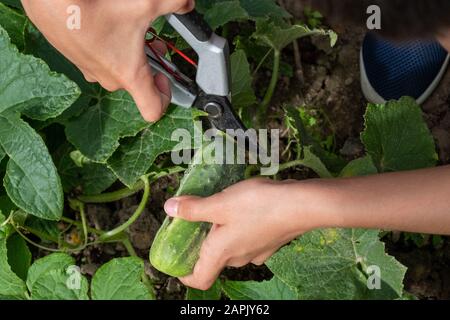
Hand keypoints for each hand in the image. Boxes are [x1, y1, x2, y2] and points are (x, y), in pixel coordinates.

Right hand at [21, 0, 194, 121]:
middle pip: (136, 83)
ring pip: (116, 69)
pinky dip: (108, 47)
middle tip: (153, 43)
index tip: (164, 77)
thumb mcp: (146, 4)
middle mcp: (108, 79)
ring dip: (128, 54)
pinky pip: (98, 59)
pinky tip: (107, 23)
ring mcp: (89, 70)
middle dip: (149, 64)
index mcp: (128, 75)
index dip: (166, 98)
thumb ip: (175, 4)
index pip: (153, 110)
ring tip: (130, 28)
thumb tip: (186, 4)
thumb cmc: (94, 7)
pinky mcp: (75, 58)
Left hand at [163, 178, 323, 289]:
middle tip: (196, 221)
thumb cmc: (257, 206)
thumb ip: (193, 208)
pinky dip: (240, 230)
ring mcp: (257, 253)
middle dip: (202, 243)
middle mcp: (238, 259)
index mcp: (221, 253)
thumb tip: (169, 209)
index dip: (184, 273)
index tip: (176, 259)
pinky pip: (248, 241)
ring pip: (232, 248)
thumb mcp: (220, 203)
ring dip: (222, 234)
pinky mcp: (270, 243)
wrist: (301, 205)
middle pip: (214, 260)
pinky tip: (243, 211)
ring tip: (220, 210)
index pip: (199, 279)